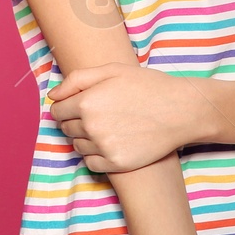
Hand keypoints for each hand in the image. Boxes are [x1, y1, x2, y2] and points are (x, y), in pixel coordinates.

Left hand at [47, 63, 213, 173]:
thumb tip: (53, 96)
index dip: (65, 106)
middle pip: (66, 128)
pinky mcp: (117, 164)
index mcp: (86, 102)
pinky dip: (95, 154)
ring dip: (84, 137)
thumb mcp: (112, 70)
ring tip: (106, 127)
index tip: (77, 104)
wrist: (181, 111)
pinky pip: (91, 163)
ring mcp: (104, 148)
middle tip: (96, 114)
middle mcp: (91, 127)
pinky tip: (110, 143)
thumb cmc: (147, 86)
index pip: (57, 111)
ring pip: (77, 146)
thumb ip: (77, 79)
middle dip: (74, 120)